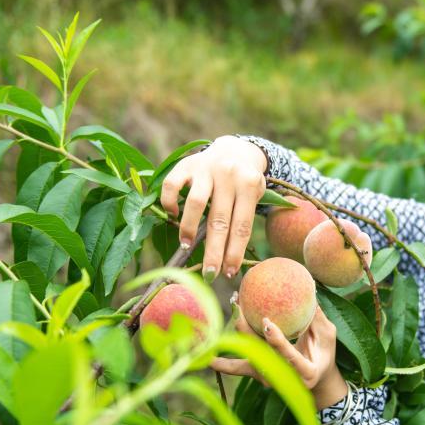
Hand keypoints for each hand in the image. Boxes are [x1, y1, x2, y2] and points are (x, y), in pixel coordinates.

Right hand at [159, 135, 267, 278]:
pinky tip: (173, 214)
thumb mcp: (254, 197)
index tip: (228, 273)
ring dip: (189, 228)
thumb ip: (242, 219)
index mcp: (249, 184)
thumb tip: (227, 261)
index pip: (242, 225)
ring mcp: (206, 167)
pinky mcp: (186, 164)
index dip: (234, 252)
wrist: (234, 151)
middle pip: (220, 220)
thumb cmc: (243, 184)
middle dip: (214, 251)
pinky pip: (172, 184)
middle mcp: (228, 174)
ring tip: (187, 246)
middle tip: (209, 274)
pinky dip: (170, 201)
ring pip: (196, 202)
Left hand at [211, 306, 344, 407]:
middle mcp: (283, 378)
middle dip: (246, 329)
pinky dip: (222, 364)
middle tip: (238, 304)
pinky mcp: (257, 374)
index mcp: (305, 372)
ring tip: (214, 326)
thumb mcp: (328, 337)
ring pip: (245, 358)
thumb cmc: (324, 355)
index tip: (266, 322)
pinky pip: (237, 368)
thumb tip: (309, 289)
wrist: (316, 382)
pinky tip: (206, 357)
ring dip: (230, 339)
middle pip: (260, 353)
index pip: (288, 357)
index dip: (277, 341)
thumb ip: (317, 317)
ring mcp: (267, 378)